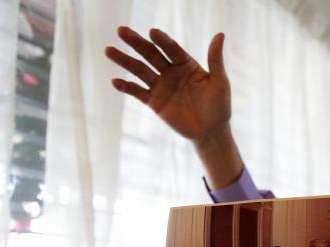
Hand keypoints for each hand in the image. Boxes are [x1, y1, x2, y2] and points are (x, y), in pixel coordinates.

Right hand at [105, 26, 230, 146]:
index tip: (152, 32)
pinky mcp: (154, 102)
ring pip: (140, 70)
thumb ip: (216, 60)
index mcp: (186, 64)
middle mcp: (171, 72)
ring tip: (109, 50)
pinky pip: (138, 92)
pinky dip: (126, 87)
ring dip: (124, 61)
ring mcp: (161, 86)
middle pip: (151, 54)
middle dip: (136, 43)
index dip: (163, 41)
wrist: (211, 133)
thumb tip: (220, 34)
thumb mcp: (220, 83)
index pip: (172, 49)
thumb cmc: (219, 107)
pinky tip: (115, 81)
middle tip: (121, 31)